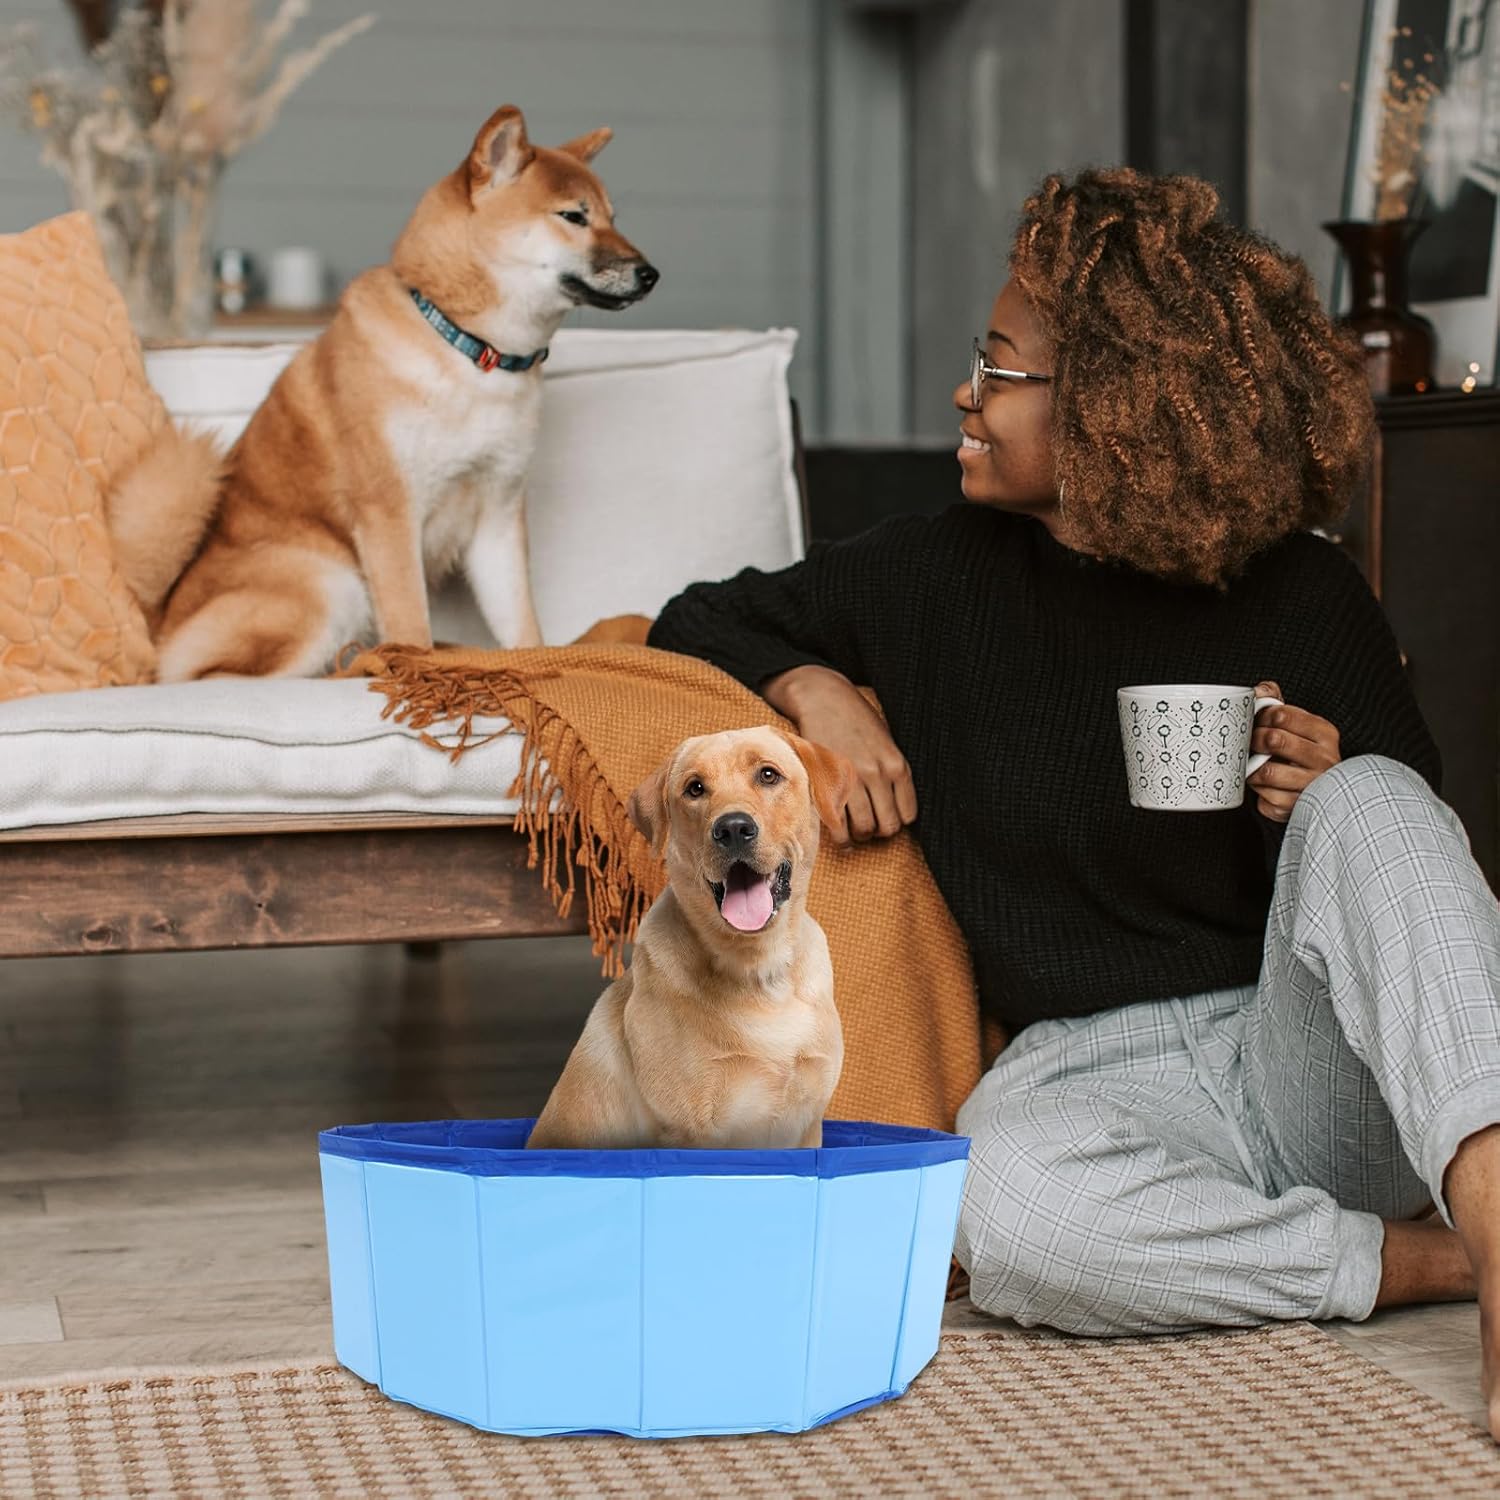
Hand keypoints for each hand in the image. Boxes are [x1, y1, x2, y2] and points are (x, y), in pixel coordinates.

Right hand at [761, 664, 916, 844]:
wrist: (824, 699)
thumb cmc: (857, 720)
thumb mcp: (887, 742)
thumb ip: (892, 772)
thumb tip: (895, 807)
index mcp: (897, 766)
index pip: (907, 815)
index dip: (897, 822)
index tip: (886, 819)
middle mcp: (877, 774)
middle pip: (886, 826)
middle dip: (878, 833)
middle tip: (868, 829)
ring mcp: (851, 779)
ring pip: (863, 828)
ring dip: (858, 836)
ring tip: (852, 831)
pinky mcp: (826, 782)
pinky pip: (837, 823)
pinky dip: (839, 834)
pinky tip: (838, 832)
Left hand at [1246, 679, 1341, 823]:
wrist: (1317, 791)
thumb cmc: (1301, 752)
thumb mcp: (1296, 723)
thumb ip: (1276, 701)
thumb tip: (1259, 689)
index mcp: (1325, 732)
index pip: (1281, 715)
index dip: (1260, 718)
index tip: (1257, 722)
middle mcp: (1325, 758)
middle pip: (1274, 740)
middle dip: (1254, 741)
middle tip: (1250, 744)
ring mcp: (1314, 785)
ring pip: (1267, 772)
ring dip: (1252, 769)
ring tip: (1253, 766)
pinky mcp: (1298, 807)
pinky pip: (1267, 798)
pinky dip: (1258, 793)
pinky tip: (1263, 787)